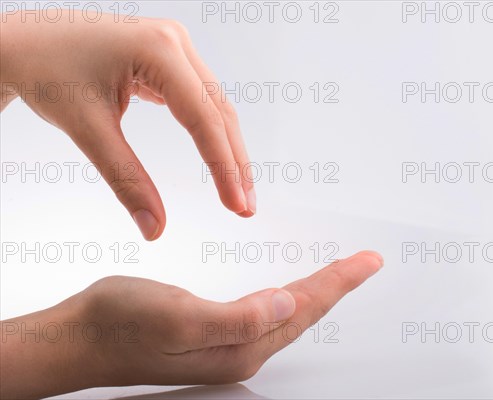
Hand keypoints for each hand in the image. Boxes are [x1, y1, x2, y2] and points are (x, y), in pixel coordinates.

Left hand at [0, 11, 254, 239]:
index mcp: (158, 50)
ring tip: (238, 190)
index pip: (204, 118)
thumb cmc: (46, 74)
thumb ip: (126, 179)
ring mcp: (174, 45)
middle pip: (218, 111)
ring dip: (227, 149)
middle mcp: (174, 41)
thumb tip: (155, 229)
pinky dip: (209, 132)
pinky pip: (199, 98)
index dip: (224, 167)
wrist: (23, 43)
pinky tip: (218, 159)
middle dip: (234, 162)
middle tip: (245, 207)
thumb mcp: (88, 130)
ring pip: (214, 105)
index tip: (237, 206)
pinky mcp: (168, 56)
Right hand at [0, 251, 382, 398]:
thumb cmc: (119, 326)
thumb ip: (236, 317)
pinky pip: (265, 312)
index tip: (368, 261)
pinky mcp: (213, 333)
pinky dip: (286, 295)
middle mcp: (240, 350)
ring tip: (341, 274)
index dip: (339, 282)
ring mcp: (227, 345)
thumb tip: (283, 303)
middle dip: (337, 286)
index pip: (303, 308)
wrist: (78, 338)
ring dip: (317, 291)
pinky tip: (288, 291)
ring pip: (286, 313)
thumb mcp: (178, 318)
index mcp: (239, 347)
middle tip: (365, 263)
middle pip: (303, 312)